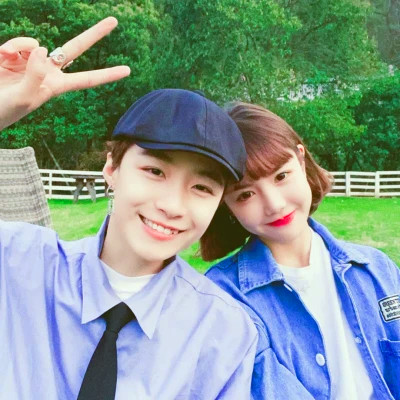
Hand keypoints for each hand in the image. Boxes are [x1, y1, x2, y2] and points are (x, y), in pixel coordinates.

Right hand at [0, 17, 129, 129]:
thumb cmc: (5, 110)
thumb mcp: (25, 98)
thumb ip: (35, 74)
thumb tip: (42, 47)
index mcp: (57, 86)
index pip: (87, 79)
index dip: (107, 74)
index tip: (127, 71)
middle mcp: (48, 71)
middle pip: (76, 48)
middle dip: (94, 35)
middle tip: (114, 21)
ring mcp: (31, 61)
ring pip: (36, 43)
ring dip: (21, 48)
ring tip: (6, 60)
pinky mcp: (14, 53)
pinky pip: (19, 42)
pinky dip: (11, 46)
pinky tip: (2, 56)